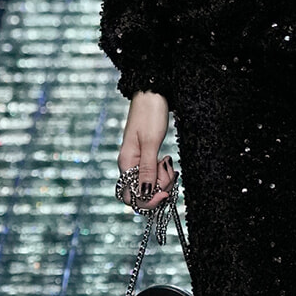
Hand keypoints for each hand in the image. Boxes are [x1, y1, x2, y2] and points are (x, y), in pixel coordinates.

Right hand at [117, 92, 175, 210]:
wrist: (152, 93)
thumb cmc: (150, 114)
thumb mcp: (151, 142)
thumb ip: (147, 169)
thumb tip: (143, 193)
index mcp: (125, 163)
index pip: (131, 197)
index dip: (148, 201)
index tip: (164, 193)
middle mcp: (129, 165)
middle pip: (142, 193)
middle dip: (159, 189)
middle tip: (170, 172)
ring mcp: (136, 162)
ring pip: (150, 184)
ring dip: (163, 180)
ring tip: (169, 162)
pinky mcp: (145, 157)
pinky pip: (153, 174)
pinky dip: (163, 173)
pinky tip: (168, 162)